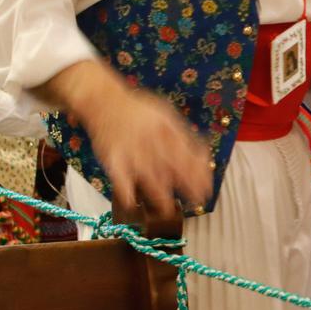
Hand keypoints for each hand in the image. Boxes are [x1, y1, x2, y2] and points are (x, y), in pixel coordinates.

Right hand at [76, 78, 211, 221]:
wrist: (103, 100)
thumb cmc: (138, 110)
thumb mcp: (166, 115)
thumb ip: (182, 134)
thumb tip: (202, 154)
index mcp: (166, 129)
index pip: (187, 154)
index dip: (199, 173)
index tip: (207, 188)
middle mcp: (151, 141)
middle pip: (172, 167)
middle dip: (187, 186)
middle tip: (197, 202)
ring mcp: (131, 150)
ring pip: (148, 176)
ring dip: (160, 195)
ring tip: (168, 210)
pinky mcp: (112, 158)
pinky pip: (118, 177)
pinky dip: (125, 191)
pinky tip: (131, 203)